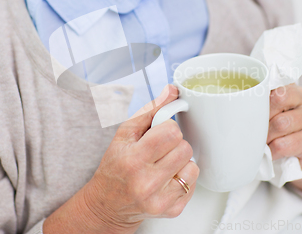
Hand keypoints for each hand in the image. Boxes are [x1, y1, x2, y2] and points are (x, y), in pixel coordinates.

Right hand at [44, 85, 199, 233]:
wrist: (108, 203)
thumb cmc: (115, 166)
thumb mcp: (125, 134)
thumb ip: (150, 110)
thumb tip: (172, 91)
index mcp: (134, 160)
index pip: (171, 133)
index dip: (168, 128)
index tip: (159, 133)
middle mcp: (147, 183)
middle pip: (184, 148)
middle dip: (174, 144)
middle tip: (160, 149)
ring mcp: (160, 199)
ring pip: (192, 165)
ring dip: (181, 161)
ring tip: (164, 164)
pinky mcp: (172, 210)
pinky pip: (193, 183)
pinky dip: (183, 177)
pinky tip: (167, 178)